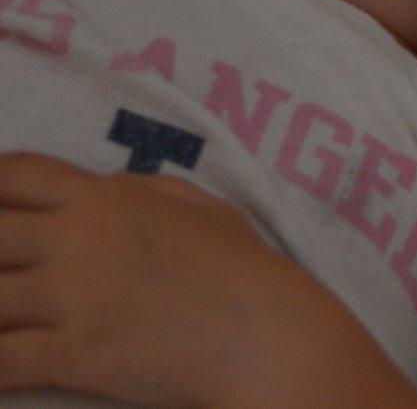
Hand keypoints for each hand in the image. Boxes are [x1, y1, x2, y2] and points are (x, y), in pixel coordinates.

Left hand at [0, 152, 416, 407]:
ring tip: (4, 317)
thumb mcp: (203, 208)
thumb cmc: (242, 270)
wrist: (267, 335)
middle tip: (5, 273)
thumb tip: (108, 182)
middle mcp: (79, 239)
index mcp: (106, 199)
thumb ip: (148, 188)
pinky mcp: (73, 354)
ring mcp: (73, 297)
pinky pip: (0, 361)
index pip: (14, 172)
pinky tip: (0, 367)